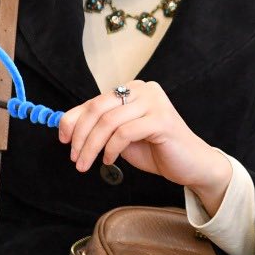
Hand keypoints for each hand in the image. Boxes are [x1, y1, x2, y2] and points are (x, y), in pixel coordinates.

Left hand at [57, 81, 229, 205]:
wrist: (191, 165)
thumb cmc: (157, 150)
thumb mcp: (121, 137)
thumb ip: (101, 128)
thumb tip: (67, 126)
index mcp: (133, 90)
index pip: (94, 101)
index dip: (73, 119)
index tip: (63, 139)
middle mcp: (144, 89)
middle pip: (98, 109)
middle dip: (80, 136)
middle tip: (74, 158)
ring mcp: (154, 103)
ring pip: (108, 122)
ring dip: (91, 146)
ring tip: (86, 164)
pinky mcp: (161, 119)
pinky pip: (124, 132)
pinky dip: (111, 149)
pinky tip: (110, 160)